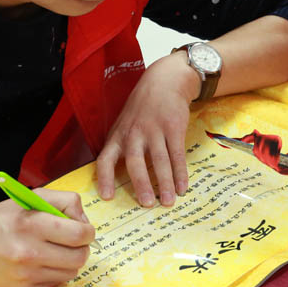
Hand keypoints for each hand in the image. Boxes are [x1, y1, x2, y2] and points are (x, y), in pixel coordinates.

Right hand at [0, 191, 93, 286]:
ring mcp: (26, 275)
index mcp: (32, 225)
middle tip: (72, 241)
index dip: (88, 231)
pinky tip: (38, 262)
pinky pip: (55, 283)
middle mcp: (28, 252)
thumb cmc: (4, 218)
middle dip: (81, 248)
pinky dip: (53, 273)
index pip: (79, 234)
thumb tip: (85, 223)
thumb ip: (64, 201)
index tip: (83, 230)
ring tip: (52, 250)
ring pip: (71, 272)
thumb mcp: (31, 198)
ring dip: (68, 261)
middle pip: (79, 257)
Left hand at [96, 53, 197, 207]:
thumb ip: (121, 148)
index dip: (105, 178)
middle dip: (141, 184)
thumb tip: (117, 180)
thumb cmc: (141, 110)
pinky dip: (180, 172)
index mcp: (118, 136)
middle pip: (135, 161)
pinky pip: (176, 154)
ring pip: (159, 160)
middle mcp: (134, 134)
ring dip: (165, 182)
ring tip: (168, 202)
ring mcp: (154, 130)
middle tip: (146, 204)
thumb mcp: (123, 125)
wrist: (164, 82)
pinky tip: (182, 187)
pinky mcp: (173, 128)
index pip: (105, 159)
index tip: (108, 197)